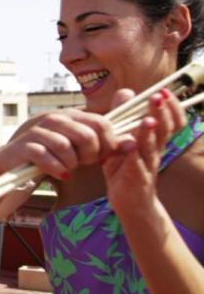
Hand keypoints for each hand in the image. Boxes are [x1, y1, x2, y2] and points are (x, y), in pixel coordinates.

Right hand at [0, 108, 117, 180]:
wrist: (14, 163)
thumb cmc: (52, 153)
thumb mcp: (78, 144)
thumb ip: (104, 140)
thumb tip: (133, 141)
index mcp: (70, 114)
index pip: (102, 123)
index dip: (108, 144)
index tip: (102, 156)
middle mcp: (54, 118)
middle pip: (86, 135)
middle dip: (90, 155)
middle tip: (84, 163)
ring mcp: (37, 130)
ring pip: (66, 147)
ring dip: (72, 164)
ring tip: (69, 168)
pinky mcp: (23, 145)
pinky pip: (46, 157)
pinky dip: (57, 169)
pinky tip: (61, 175)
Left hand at [103, 89, 185, 215]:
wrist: (130, 201)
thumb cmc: (126, 166)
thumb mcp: (123, 137)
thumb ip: (124, 116)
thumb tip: (127, 92)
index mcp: (154, 140)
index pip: (170, 121)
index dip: (171, 107)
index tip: (164, 91)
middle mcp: (154, 151)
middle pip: (163, 130)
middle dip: (161, 113)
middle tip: (158, 97)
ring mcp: (146, 166)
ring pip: (150, 147)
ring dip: (149, 133)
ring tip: (147, 121)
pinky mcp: (134, 179)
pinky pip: (135, 167)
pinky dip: (133, 157)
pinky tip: (130, 147)